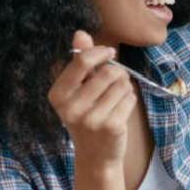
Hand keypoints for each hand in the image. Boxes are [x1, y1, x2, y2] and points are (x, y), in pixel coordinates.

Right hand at [48, 30, 136, 165]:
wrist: (95, 155)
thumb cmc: (87, 116)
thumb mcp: (78, 90)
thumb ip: (80, 62)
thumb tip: (80, 34)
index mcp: (58, 95)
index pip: (82, 62)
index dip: (100, 53)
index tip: (109, 53)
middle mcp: (71, 108)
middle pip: (108, 72)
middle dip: (117, 73)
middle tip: (115, 82)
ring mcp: (91, 119)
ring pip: (122, 84)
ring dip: (124, 87)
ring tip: (116, 98)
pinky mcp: (112, 126)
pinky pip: (130, 98)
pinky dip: (130, 100)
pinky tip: (121, 110)